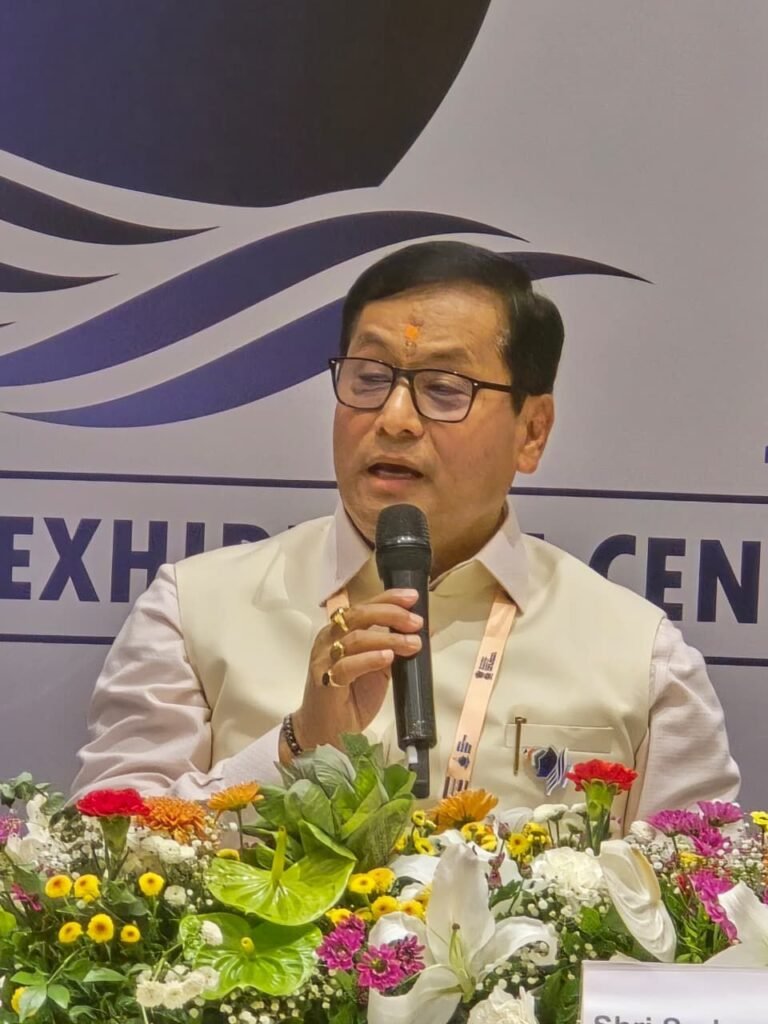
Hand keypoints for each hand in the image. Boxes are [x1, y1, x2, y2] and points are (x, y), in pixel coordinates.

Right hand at [289, 588, 422, 751]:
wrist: (327, 731)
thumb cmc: (351, 697)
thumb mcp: (377, 669)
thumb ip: (392, 649)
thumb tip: (422, 632)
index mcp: (339, 631)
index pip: (363, 607)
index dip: (388, 599)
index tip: (413, 597)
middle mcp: (328, 640)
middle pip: (358, 616)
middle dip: (391, 614)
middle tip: (416, 622)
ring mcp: (324, 660)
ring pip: (355, 639)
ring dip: (388, 638)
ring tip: (412, 644)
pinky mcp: (325, 682)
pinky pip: (347, 666)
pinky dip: (370, 659)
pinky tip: (388, 657)